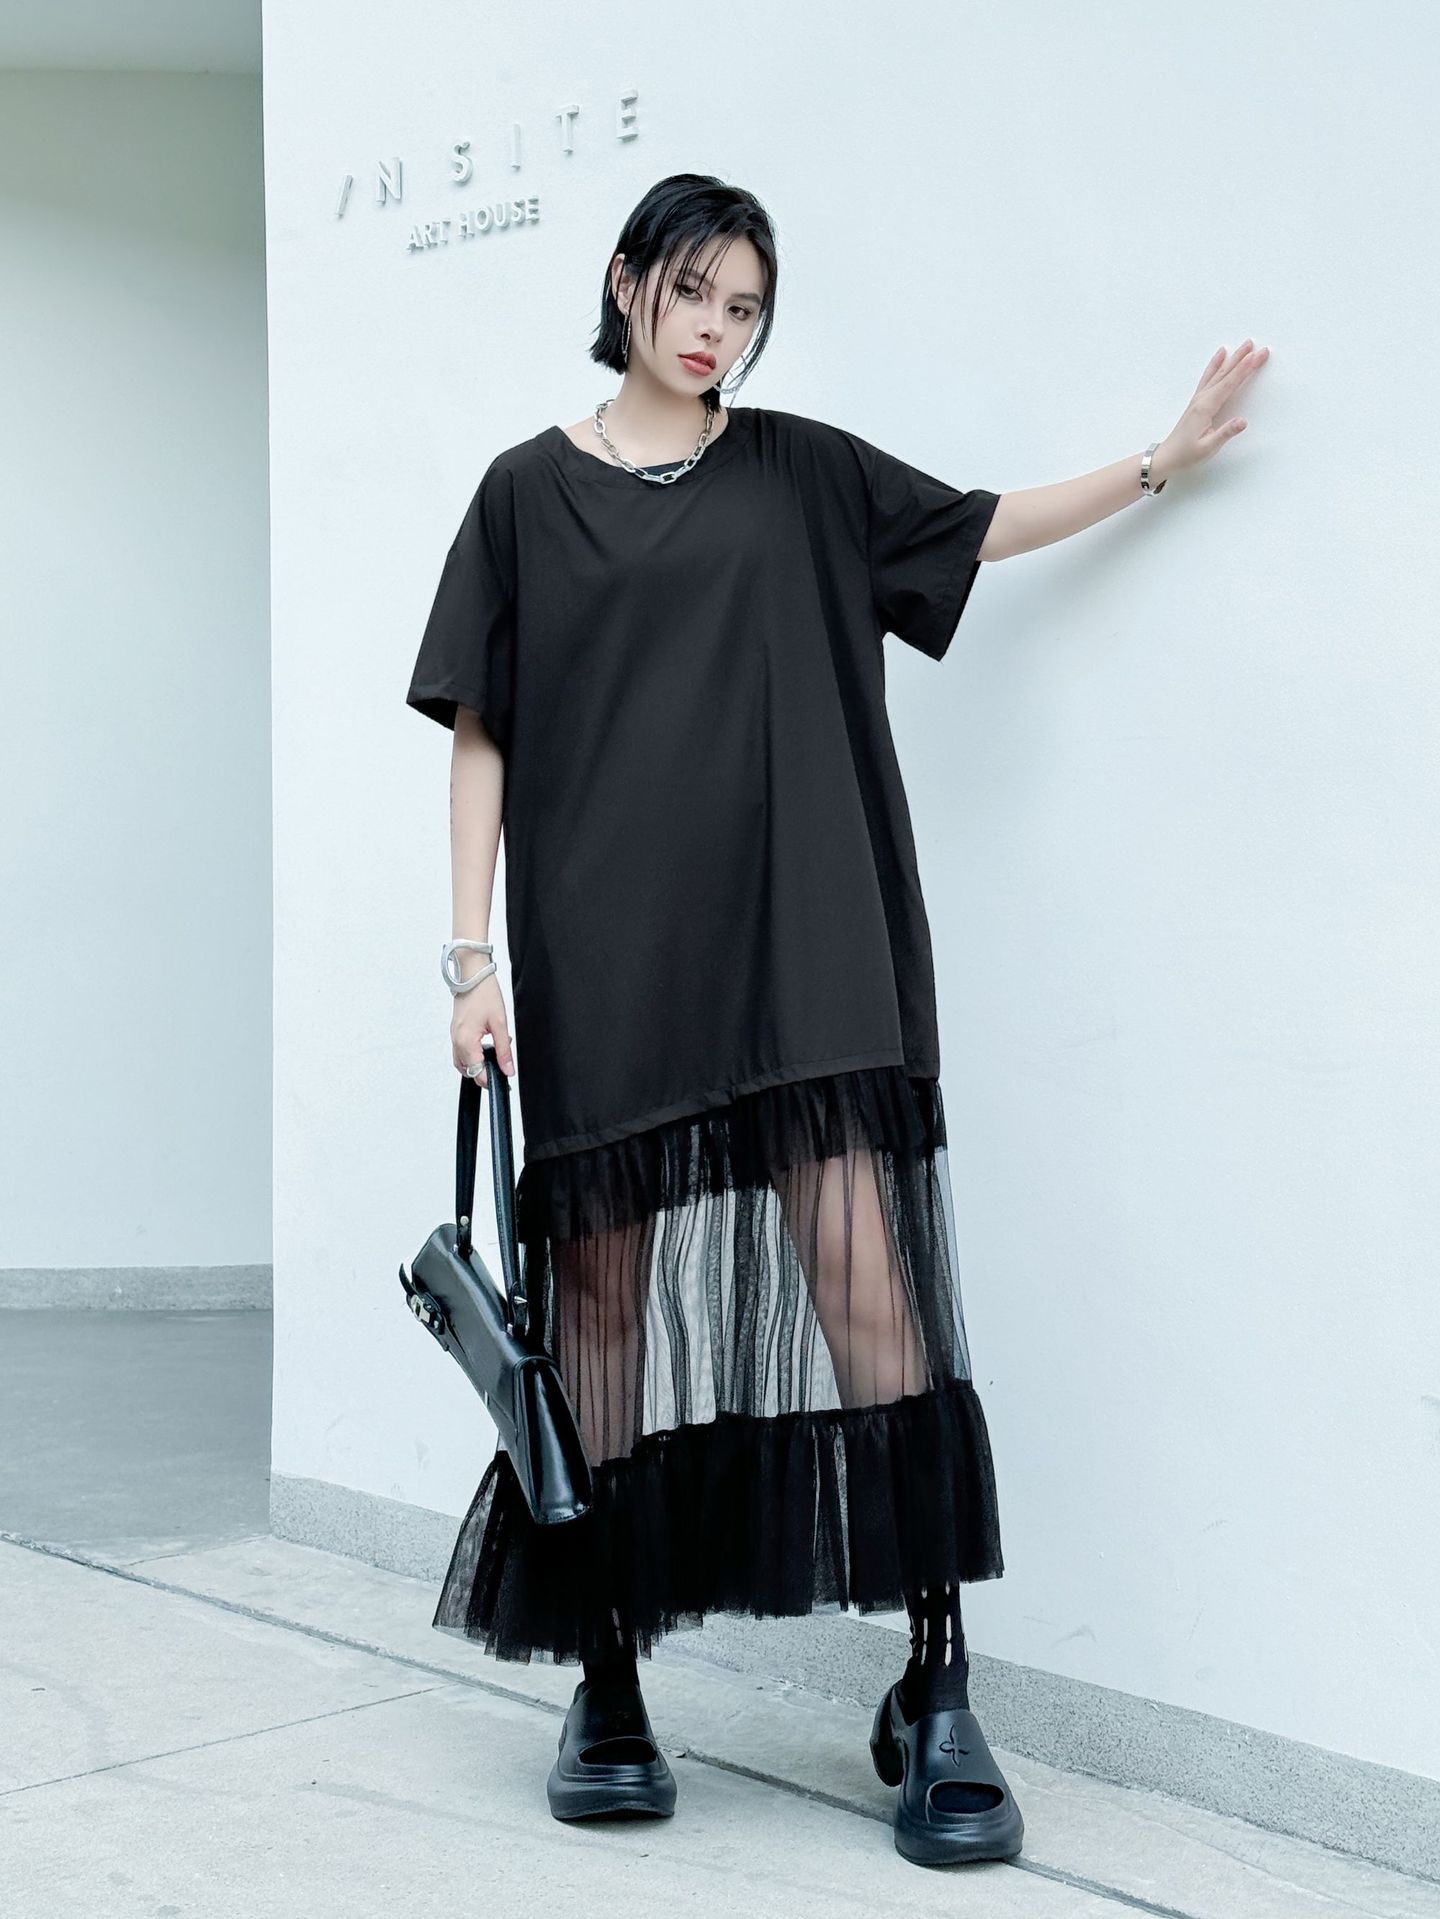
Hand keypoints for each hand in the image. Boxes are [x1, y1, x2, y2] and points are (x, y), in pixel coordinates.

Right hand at [451, 973, 516, 1080]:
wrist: (473, 975)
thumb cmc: (485, 994)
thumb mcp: (500, 1024)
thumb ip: (504, 1050)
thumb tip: (508, 1070)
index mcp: (466, 1041)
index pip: (476, 1072)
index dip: (491, 1079)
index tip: (504, 1079)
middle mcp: (456, 1041)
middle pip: (468, 1070)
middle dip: (485, 1072)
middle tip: (501, 1065)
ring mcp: (454, 1036)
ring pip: (463, 1063)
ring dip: (477, 1064)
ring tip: (494, 1054)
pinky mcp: (455, 1031)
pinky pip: (461, 1051)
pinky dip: (472, 1055)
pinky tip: (485, 1046)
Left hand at [1156, 339, 1269, 479]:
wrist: (1168, 456)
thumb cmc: (1186, 454)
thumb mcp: (1208, 448)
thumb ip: (1225, 433)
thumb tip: (1243, 421)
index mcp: (1205, 407)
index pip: (1230, 383)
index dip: (1246, 368)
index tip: (1259, 356)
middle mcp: (1202, 398)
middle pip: (1226, 373)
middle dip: (1244, 359)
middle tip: (1259, 347)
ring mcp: (1199, 398)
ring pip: (1219, 372)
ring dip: (1233, 358)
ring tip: (1245, 345)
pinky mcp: (1198, 400)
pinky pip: (1209, 376)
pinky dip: (1216, 364)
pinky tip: (1221, 354)